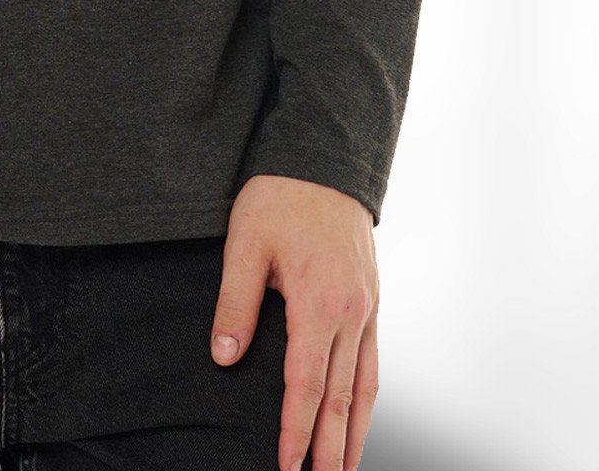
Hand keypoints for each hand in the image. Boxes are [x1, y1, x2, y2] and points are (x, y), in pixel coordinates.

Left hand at [210, 173, 378, 470]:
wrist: (324, 159)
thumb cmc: (281, 196)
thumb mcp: (245, 243)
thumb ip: (236, 302)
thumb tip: (224, 355)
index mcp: (318, 302)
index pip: (306, 384)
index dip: (295, 430)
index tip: (285, 465)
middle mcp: (351, 313)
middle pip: (342, 398)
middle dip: (331, 450)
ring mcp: (367, 308)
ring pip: (366, 386)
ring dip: (357, 433)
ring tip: (345, 469)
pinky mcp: (371, 300)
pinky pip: (373, 362)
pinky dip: (368, 398)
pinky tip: (360, 416)